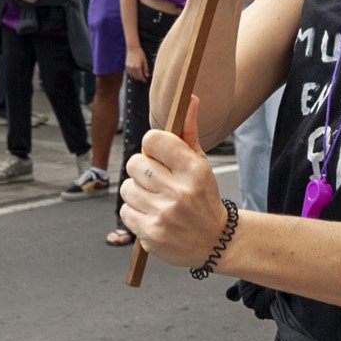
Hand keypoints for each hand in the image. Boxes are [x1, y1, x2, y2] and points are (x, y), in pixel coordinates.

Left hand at [118, 102, 225, 269]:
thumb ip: (189, 133)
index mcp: (193, 169)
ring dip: (136, 192)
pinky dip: (134, 213)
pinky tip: (151, 214)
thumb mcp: (201, 164)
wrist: (216, 241)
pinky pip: (125, 212)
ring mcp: (164, 214)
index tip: (157, 155)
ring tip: (154, 199)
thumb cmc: (204, 197)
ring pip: (126, 188)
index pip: (152, 140)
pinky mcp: (151, 234)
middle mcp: (179, 191)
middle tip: (156, 179)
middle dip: (141, 170)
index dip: (151, 146)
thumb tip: (189, 100)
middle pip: (134, 163)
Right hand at [126, 47, 150, 82]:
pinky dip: (132, 74)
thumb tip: (147, 75)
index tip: (145, 80)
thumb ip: (146, 68)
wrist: (132, 48)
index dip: (143, 79)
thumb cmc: (139, 53)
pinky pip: (129, 72)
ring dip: (136, 77)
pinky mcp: (126, 65)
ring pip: (132, 75)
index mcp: (138, 67)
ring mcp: (129, 67)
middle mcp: (132, 68)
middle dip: (140, 79)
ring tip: (139, 77)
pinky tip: (134, 74)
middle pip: (136, 77)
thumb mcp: (145, 60)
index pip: (141, 76)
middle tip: (143, 79)